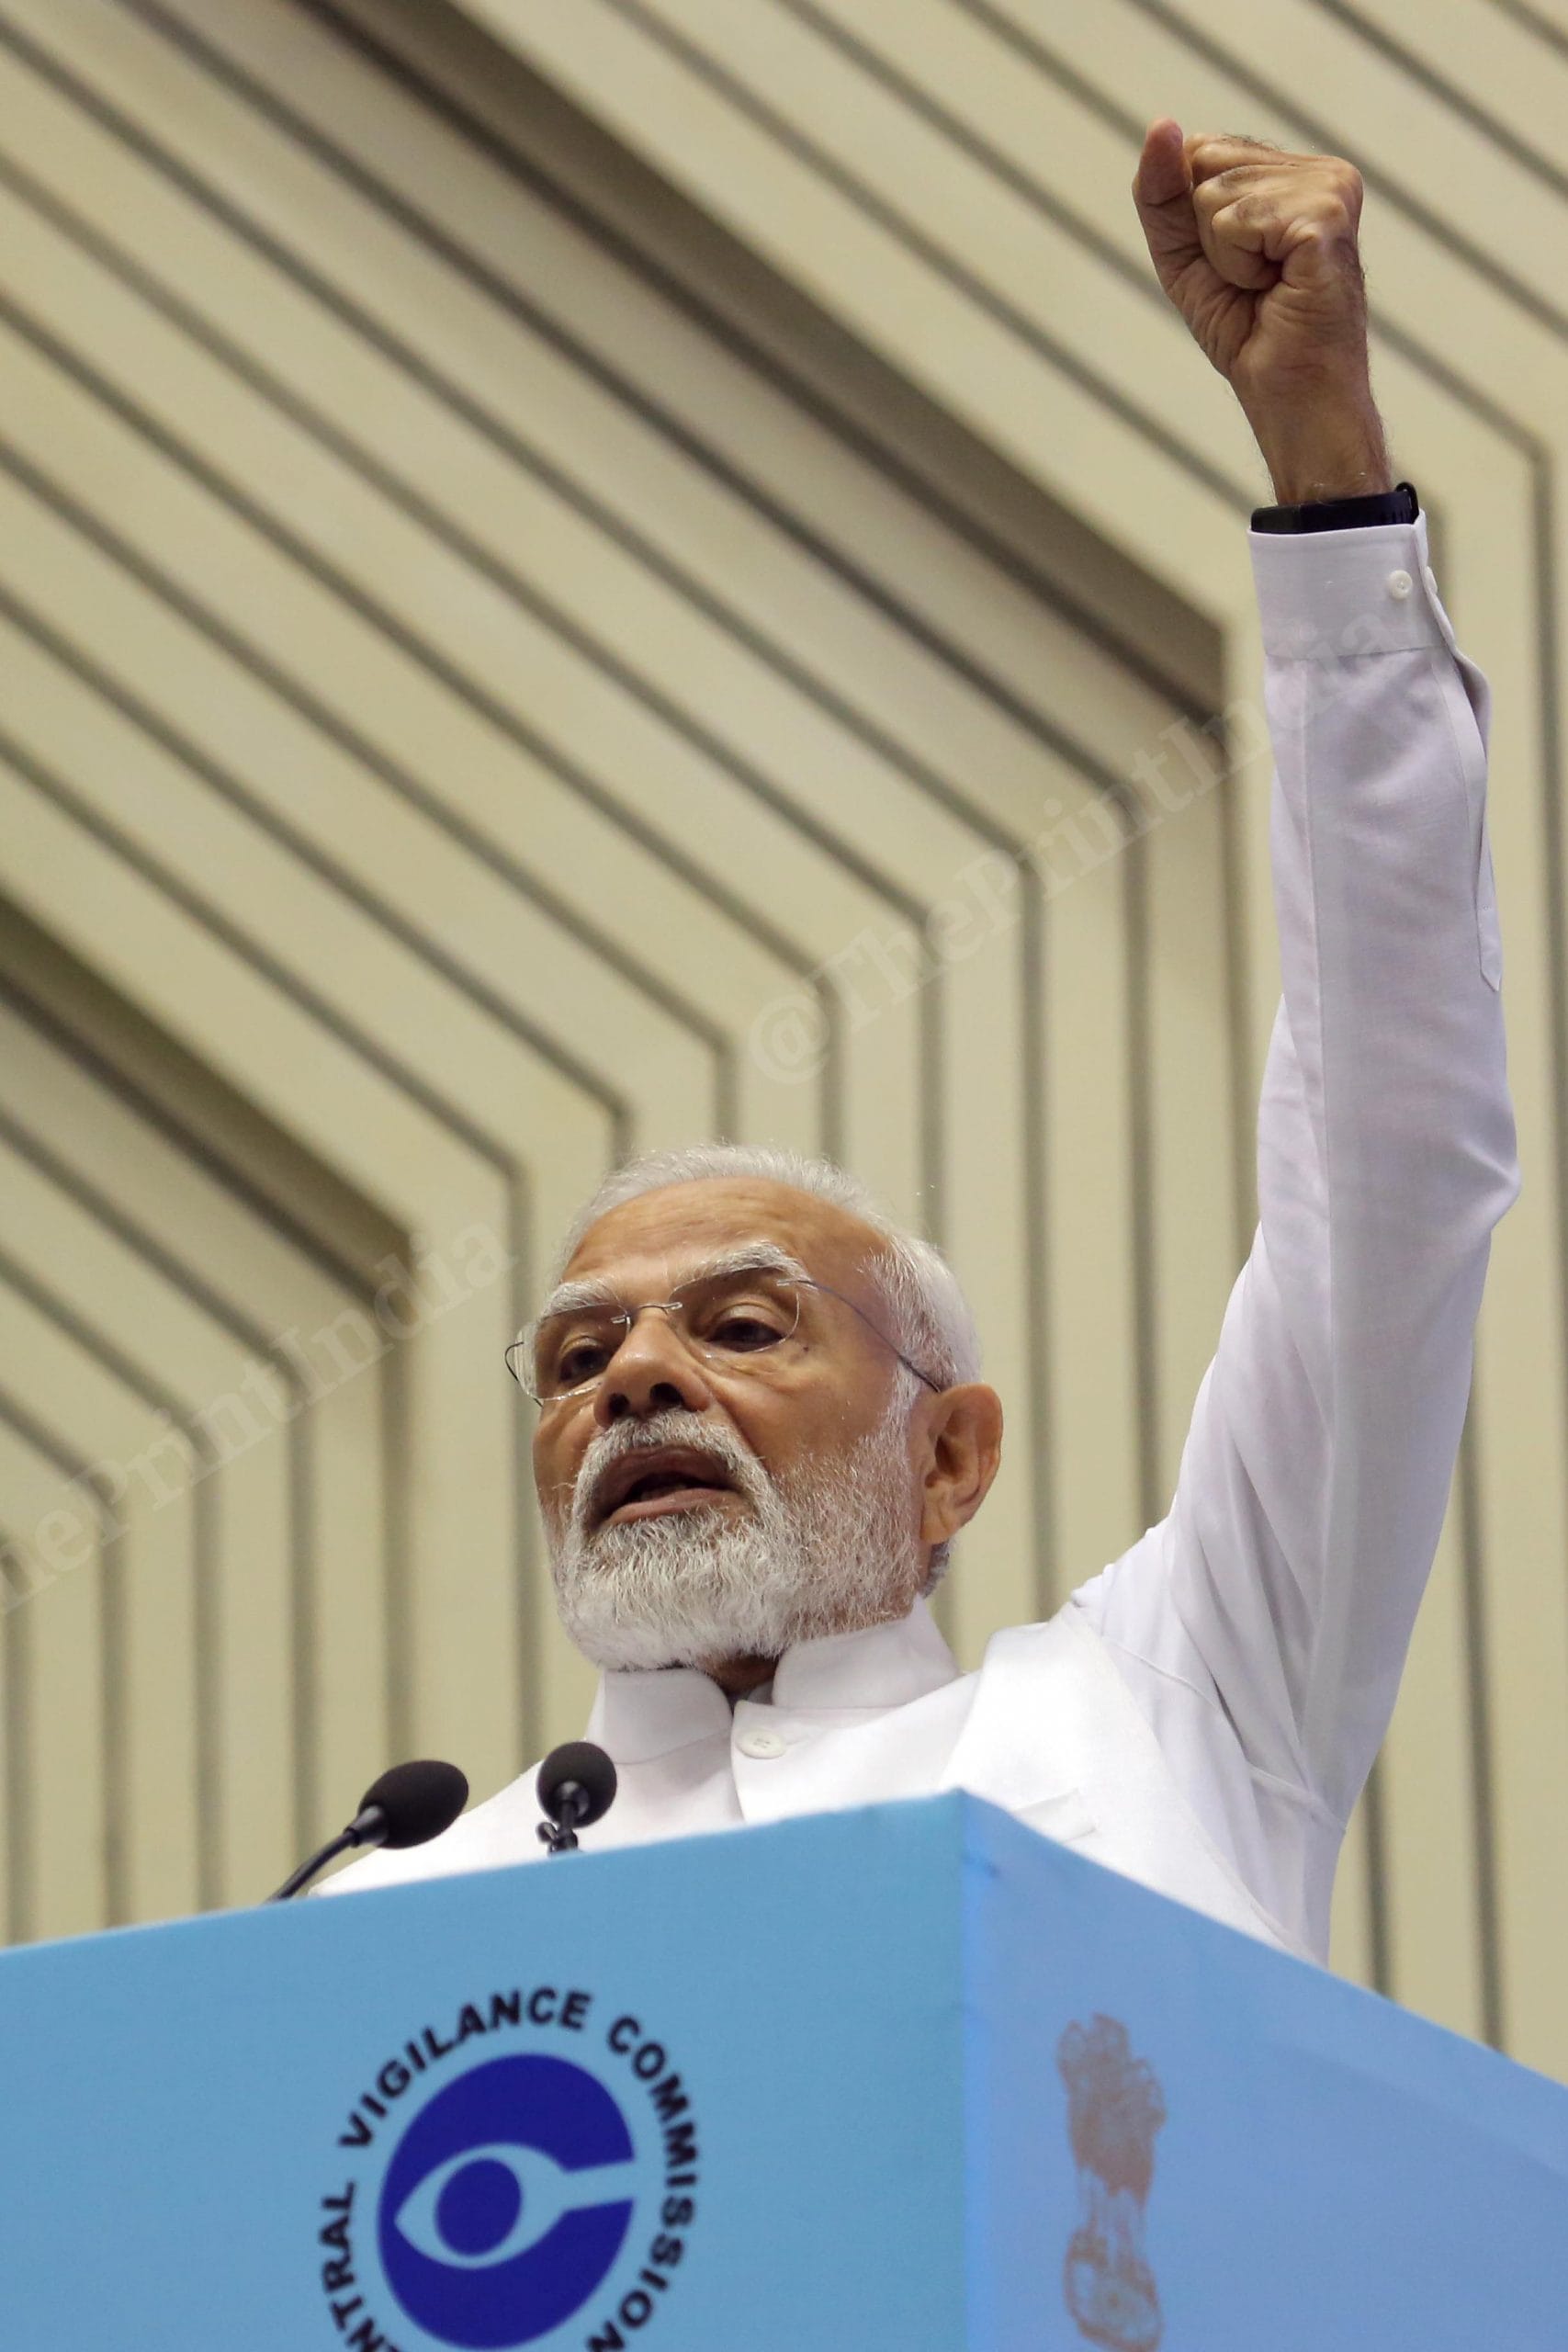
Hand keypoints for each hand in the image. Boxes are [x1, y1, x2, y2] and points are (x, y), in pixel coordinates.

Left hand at [1133, 120, 1391, 505]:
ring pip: (1217, 194)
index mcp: (1295, 174)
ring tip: (1269, 289)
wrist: (1291, 400)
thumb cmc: (1249, 334)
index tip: (1236, 267)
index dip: (1195, 222)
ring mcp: (1331, 189)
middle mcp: (1322, 172)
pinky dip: (1239, 266)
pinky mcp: (1327, 217)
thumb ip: (1163, 194)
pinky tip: (1278, 289)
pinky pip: (1237, 220)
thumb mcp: (1187, 258)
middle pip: (1205, 164)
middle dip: (1207, 238)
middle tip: (1254, 284)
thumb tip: (1162, 126)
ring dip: (1226, 258)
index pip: (1200, 152)